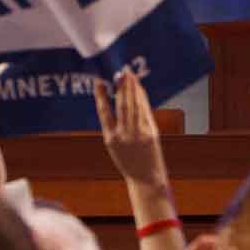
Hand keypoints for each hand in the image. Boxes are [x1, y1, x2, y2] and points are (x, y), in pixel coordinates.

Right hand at [95, 67, 168, 189]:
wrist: (146, 179)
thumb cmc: (129, 162)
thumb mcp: (115, 147)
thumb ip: (115, 127)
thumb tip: (119, 101)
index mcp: (110, 139)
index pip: (104, 113)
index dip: (101, 96)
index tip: (98, 81)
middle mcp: (124, 135)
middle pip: (122, 105)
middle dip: (121, 87)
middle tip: (120, 71)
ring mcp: (139, 133)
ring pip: (134, 105)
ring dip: (132, 88)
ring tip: (129, 74)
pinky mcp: (151, 132)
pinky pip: (145, 110)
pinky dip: (141, 97)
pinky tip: (139, 88)